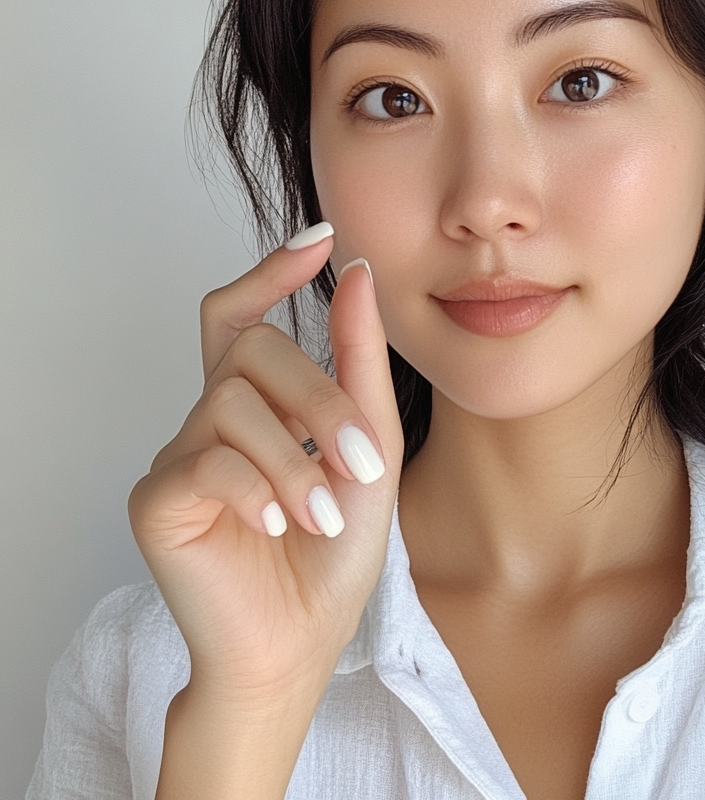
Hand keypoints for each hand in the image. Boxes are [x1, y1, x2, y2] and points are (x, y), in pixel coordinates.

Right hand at [129, 224, 402, 702]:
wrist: (300, 642)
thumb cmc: (333, 551)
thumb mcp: (368, 452)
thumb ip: (359, 366)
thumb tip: (353, 274)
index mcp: (258, 403)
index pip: (243, 314)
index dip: (271, 270)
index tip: (320, 242)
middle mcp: (210, 417)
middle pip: (250, 346)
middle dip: (319, 398)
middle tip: (362, 463)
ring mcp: (179, 455)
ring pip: (232, 401)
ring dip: (293, 457)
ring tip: (322, 515)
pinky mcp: (157, 500)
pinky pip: (204, 460)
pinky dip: (256, 489)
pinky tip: (279, 526)